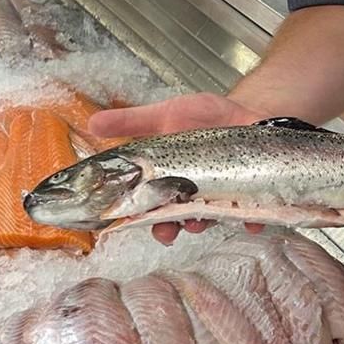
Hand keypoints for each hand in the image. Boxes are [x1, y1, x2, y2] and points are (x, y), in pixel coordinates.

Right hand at [87, 93, 265, 245]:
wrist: (247, 113)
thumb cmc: (206, 118)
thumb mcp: (166, 114)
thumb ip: (131, 121)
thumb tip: (91, 123)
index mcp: (170, 179)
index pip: (151, 204)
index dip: (142, 216)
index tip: (134, 221)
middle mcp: (194, 193)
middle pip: (178, 219)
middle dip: (171, 228)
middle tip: (168, 230)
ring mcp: (222, 196)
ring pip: (209, 219)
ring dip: (205, 224)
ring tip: (202, 220)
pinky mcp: (250, 194)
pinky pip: (252, 213)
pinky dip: (252, 218)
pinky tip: (251, 220)